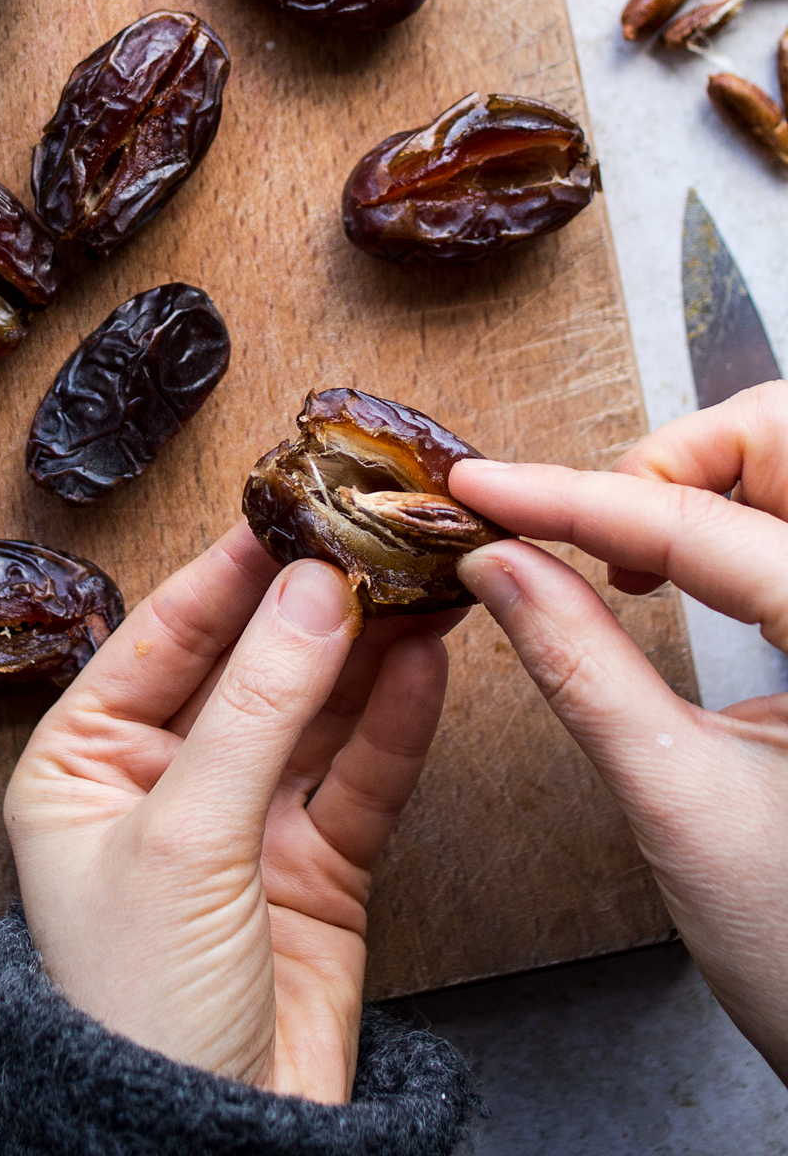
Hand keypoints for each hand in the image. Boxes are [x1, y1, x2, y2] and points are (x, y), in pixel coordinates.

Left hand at [3, 521, 455, 1103]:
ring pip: (315, 711)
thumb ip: (259, 706)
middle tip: (375, 531)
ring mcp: (242, 824)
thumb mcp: (186, 838)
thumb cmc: (139, 1006)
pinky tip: (426, 662)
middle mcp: (160, 782)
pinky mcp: (314, 869)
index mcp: (83, 762)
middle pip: (248, 666)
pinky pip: (360, 775)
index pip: (162, 634)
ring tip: (419, 579)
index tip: (292, 501)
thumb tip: (316, 587)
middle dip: (313, 603)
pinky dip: (395, 721)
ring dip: (366, 651)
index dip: (231, 569)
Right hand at [449, 380, 787, 1083]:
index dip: (570, 497)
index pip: (695, 527)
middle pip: (780, 443)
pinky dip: (730, 525)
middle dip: (676, 453)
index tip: (486, 486)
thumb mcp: (677, 800)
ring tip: (624, 549)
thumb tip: (500, 567)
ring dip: (703, 483)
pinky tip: (674, 573)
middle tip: (589, 509)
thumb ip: (584, 667)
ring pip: (787, 478)